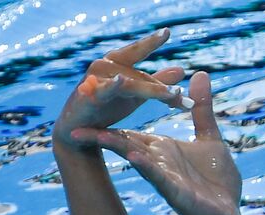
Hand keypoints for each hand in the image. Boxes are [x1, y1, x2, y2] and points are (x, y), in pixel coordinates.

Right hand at [53, 29, 189, 148]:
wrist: (80, 132)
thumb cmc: (107, 108)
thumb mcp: (136, 95)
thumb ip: (157, 82)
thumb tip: (181, 69)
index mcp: (116, 63)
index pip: (138, 52)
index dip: (151, 42)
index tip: (167, 31)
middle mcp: (105, 66)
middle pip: (140, 75)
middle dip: (163, 88)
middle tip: (184, 96)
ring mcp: (95, 80)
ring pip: (129, 85)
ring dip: (151, 91)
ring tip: (170, 94)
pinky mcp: (87, 96)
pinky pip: (102, 91)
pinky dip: (110, 86)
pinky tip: (120, 80)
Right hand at [71, 72, 243, 214]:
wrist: (230, 214)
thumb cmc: (218, 178)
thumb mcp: (210, 137)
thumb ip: (202, 108)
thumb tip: (200, 73)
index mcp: (161, 148)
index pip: (129, 131)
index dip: (109, 118)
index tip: (85, 106)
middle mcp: (157, 161)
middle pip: (124, 142)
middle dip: (100, 134)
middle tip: (73, 121)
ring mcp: (165, 177)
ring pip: (136, 158)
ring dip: (118, 147)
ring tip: (98, 135)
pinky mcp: (177, 192)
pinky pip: (158, 177)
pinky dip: (146, 167)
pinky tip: (134, 156)